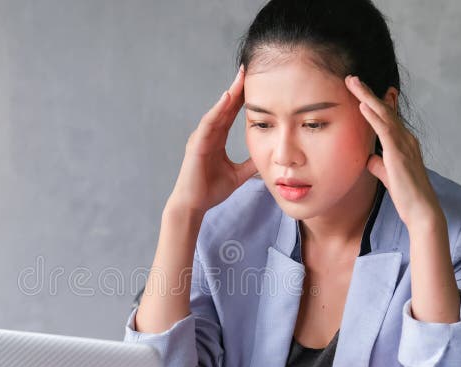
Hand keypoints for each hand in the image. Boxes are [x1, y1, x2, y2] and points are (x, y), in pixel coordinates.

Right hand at [168, 65, 257, 213]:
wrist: (193, 205)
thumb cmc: (210, 190)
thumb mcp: (238, 175)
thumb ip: (250, 164)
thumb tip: (267, 158)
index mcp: (217, 139)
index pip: (231, 113)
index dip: (243, 98)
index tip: (256, 81)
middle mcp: (208, 134)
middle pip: (224, 106)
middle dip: (237, 88)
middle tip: (248, 68)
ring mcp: (201, 137)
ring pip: (217, 111)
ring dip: (229, 94)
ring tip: (240, 77)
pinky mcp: (196, 145)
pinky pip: (208, 123)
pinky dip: (217, 110)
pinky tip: (227, 98)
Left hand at [345, 75, 442, 229]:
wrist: (421, 210)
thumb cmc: (406, 195)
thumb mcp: (388, 175)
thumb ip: (379, 165)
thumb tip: (369, 158)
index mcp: (404, 143)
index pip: (388, 118)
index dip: (375, 102)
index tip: (362, 90)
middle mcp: (406, 139)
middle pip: (384, 110)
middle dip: (367, 93)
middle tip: (352, 78)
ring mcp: (404, 145)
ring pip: (384, 115)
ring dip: (367, 97)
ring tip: (352, 83)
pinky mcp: (399, 154)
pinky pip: (384, 131)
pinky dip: (373, 116)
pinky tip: (362, 105)